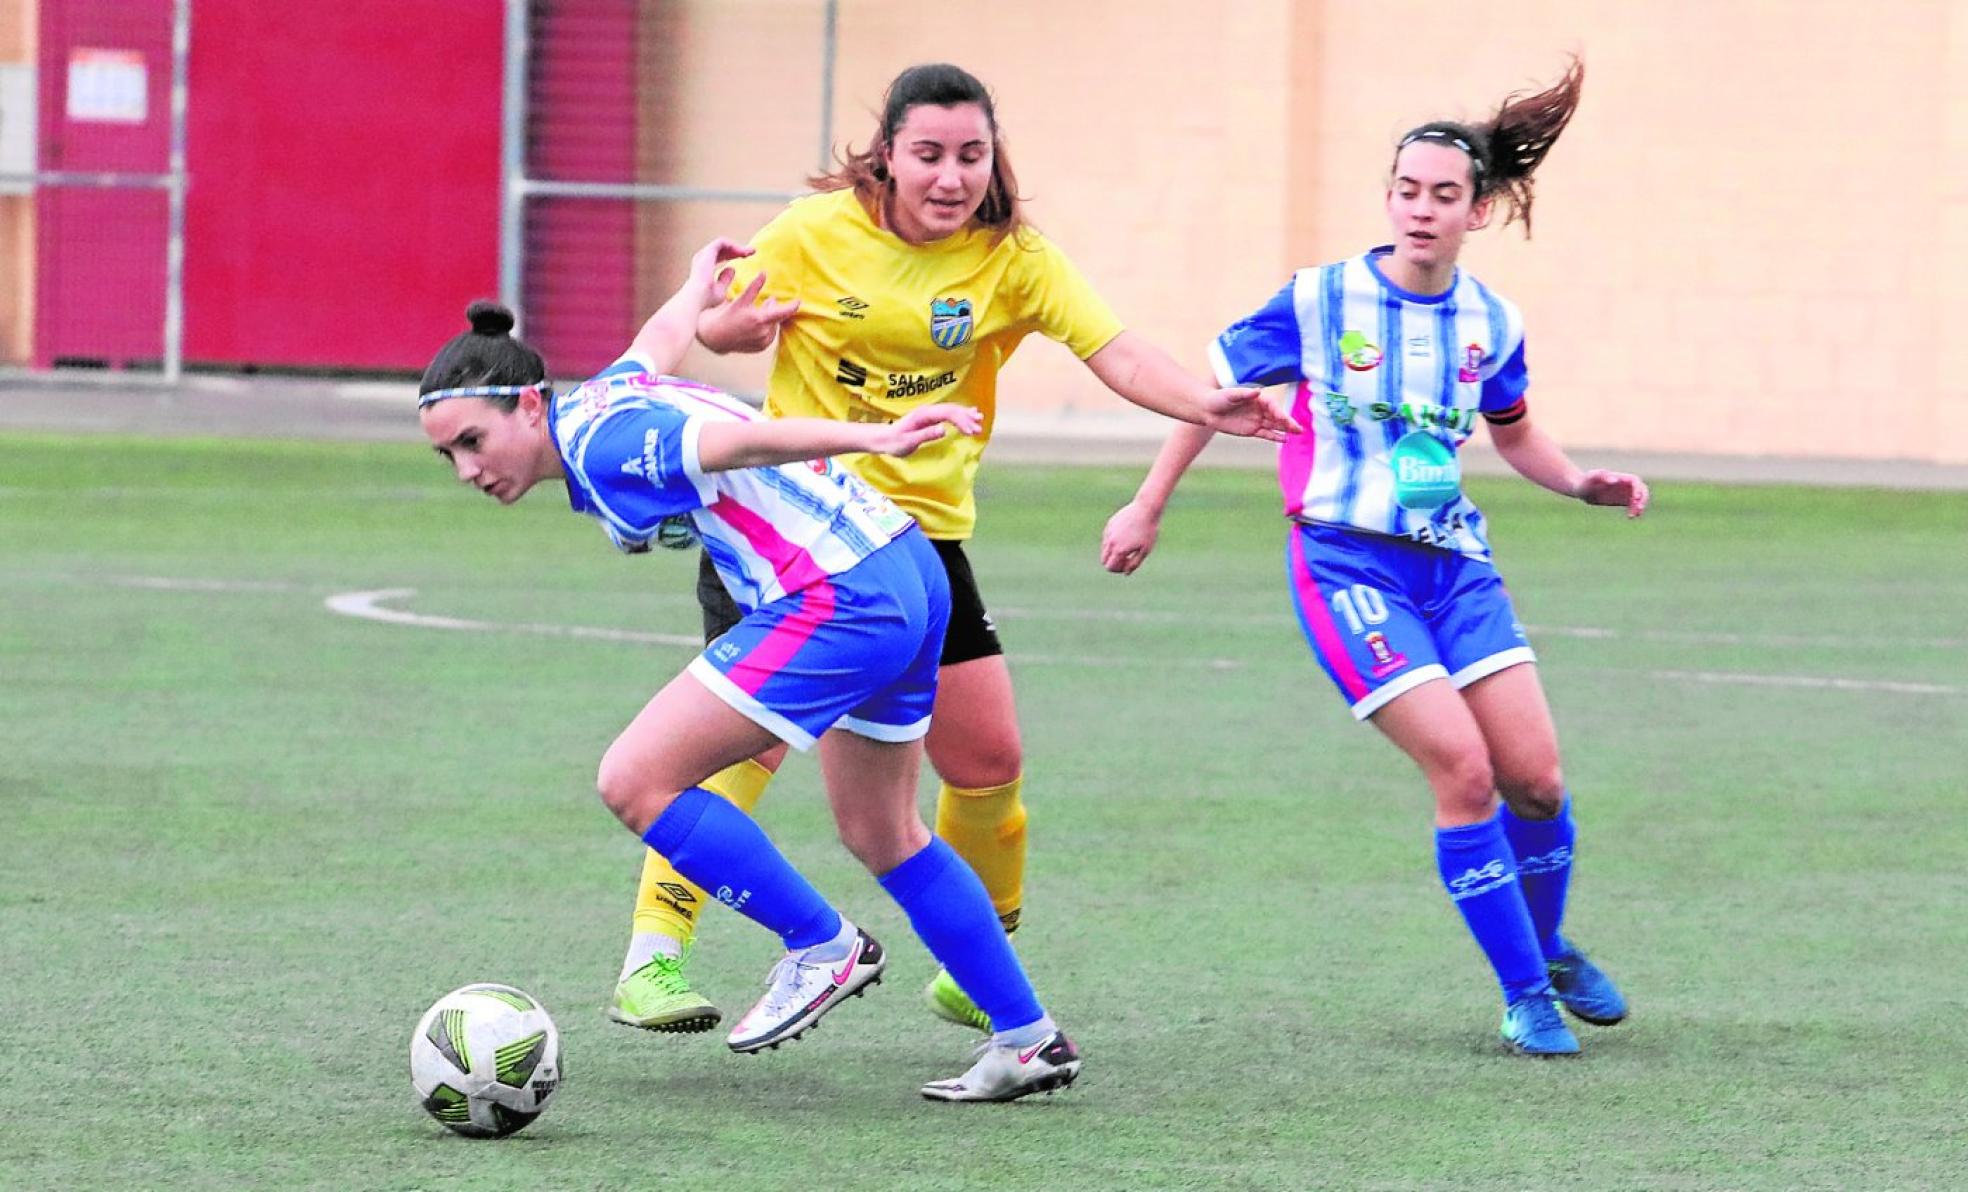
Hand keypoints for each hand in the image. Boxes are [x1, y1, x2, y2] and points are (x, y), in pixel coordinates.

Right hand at [684, 238, 755, 308]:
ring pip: (723, 244)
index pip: (719, 256)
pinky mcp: (708, 251)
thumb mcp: (720, 289)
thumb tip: (732, 269)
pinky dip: (733, 245)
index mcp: (704, 267)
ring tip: (750, 252)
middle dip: (737, 249)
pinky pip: (722, 242)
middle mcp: (702, 258)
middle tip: (752, 252)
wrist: (698, 298)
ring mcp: (704, 254)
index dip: (733, 255)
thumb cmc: (707, 299)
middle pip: (722, 249)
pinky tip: (743, 252)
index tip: (745, 257)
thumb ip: (725, 280)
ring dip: (737, 247)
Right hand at [696, 246, 800, 352]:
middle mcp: (764, 333)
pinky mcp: (759, 348)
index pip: (783, 312)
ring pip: (773, 327)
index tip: (799, 301)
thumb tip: (764, 273)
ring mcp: (762, 342)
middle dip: (773, 309)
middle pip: (776, 318)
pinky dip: (766, 329)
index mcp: (760, 319)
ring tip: (761, 312)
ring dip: (770, 319)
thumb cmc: (727, 315)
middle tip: (769, 301)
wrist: (715, 336)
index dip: (793, 306)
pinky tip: (757, 324)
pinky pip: (769, 337)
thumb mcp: (741, 300)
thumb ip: (754, 287)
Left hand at [861, 403, 983, 456]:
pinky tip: (970, 415)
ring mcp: (929, 413)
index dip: (961, 421)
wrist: (884, 439)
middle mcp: (928, 411)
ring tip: (980, 420)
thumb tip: (944, 429)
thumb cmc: (895, 442)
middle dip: (966, 418)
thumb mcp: (910, 442)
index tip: (971, 432)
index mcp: (924, 415)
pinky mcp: (930, 417)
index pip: (948, 413)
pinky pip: (948, 413)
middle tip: (978, 429)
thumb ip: (926, 435)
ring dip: (965, 415)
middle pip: (952, 410)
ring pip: (951, 410)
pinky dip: (960, 414)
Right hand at [1100, 500, 1160, 574]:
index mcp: (1119, 550)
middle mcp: (1111, 542)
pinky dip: (1113, 541)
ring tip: (1128, 546)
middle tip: (1126, 558)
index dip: (1118, 569)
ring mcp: (1109, 532)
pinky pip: (1107, 537)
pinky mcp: (1109, 524)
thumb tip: (1126, 572)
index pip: (1109, 567)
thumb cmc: (1148, 531)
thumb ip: (1134, 564)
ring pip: (1104, 548)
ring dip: (1112, 552)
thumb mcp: (1145, 550)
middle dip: (1113, 562)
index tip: (1127, 564)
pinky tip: (1126, 536)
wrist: (1145, 509)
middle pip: (1103, 560)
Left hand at [1199, 387, 1300, 441]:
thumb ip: (1244, 394)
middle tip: (1299, 429)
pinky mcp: (1252, 430)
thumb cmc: (1219, 398)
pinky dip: (1275, 436)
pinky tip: (1285, 439)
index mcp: (1258, 399)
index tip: (1285, 419)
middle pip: (1277, 417)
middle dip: (1288, 422)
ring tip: (1298, 433)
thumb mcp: (1230, 394)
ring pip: (1274, 426)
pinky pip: (1266, 434)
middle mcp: (1260, 410)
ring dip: (1286, 429)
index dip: (1279, 413)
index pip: (1273, 406)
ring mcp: (1257, 420)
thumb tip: (1258, 391)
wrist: (1208, 409)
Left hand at [1574, 469, 1649, 517]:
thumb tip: (1615, 480)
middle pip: (1641, 489)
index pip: (1635, 481)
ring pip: (1639, 498)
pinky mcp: (1622, 500)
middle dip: (1642, 498)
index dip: (1638, 488)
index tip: (1636, 498)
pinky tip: (1631, 516)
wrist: (1581, 488)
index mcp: (1620, 477)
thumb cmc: (1586, 480)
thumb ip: (1602, 477)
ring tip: (1634, 515)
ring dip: (1640, 506)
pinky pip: (1633, 504)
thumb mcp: (1592, 477)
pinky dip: (1635, 510)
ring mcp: (1625, 492)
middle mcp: (1625, 484)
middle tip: (1638, 509)